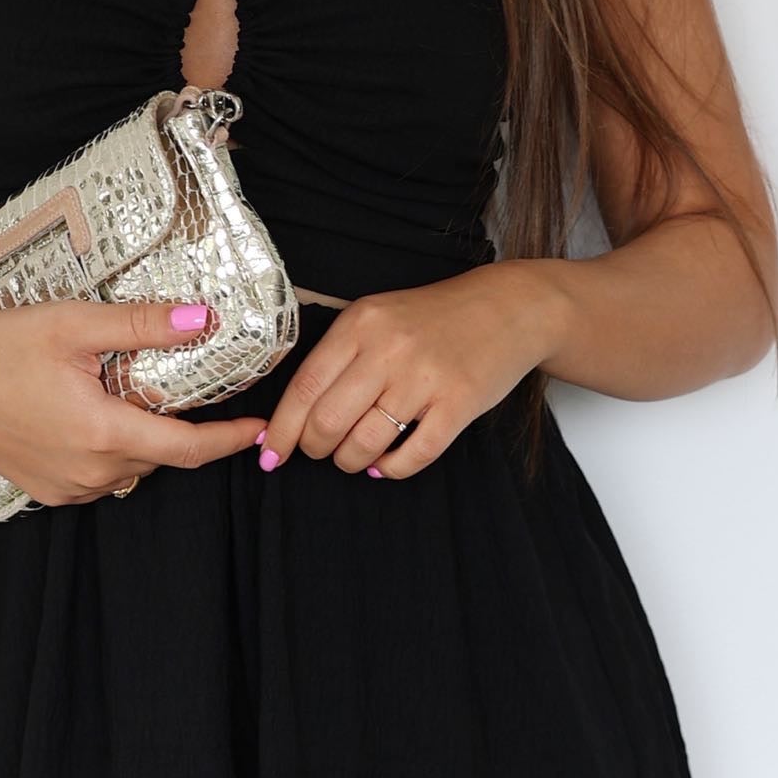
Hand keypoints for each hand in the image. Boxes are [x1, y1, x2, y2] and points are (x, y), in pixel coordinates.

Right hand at [0, 298, 263, 506]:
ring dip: (142, 438)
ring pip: (132, 467)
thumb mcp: (73, 324)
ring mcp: (68, 487)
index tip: (261, 429)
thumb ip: (141, 324)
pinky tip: (92, 415)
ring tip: (125, 393)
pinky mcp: (49, 490)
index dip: (231, 440)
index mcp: (103, 433)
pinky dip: (111, 450)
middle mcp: (90, 471)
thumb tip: (202, 321)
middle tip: (180, 386)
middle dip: (180, 427)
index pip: (188, 449)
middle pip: (161, 456)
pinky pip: (101, 476)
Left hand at [254, 264, 558, 478]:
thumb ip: (338, 356)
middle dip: (315, 449)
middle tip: (320, 452)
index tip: (269, 453)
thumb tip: (294, 413)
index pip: (305, 387)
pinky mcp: (459, 404)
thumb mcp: (378, 316)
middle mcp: (389, 350)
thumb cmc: (434, 318)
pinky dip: (391, 469)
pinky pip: (413, 455)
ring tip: (355, 458)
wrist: (508, 307)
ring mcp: (426, 378)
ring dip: (351, 462)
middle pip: (328, 422)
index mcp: (361, 324)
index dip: (282, 428)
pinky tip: (386, 463)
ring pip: (366, 443)